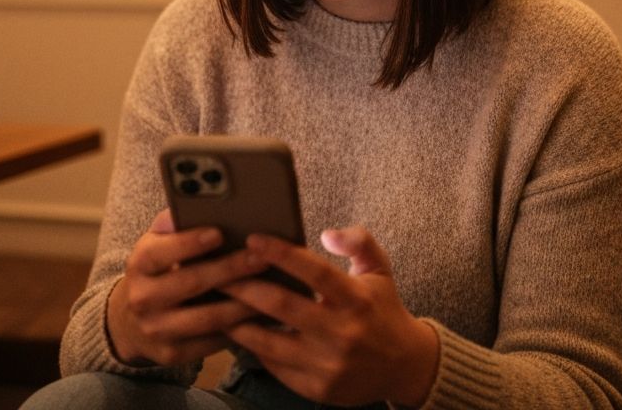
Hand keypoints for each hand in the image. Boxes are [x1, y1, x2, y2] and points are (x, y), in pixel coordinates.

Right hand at [106, 209, 268, 366]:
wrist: (129, 320)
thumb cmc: (158, 268)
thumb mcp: (157, 242)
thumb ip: (172, 223)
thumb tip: (192, 202)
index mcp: (140, 264)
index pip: (162, 252)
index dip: (190, 243)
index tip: (219, 232)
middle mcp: (143, 298)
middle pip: (191, 283)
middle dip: (230, 269)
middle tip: (261, 257)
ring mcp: (157, 330)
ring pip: (207, 318)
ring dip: (242, 303)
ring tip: (271, 287)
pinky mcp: (172, 354)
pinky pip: (211, 342)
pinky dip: (238, 328)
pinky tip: (261, 314)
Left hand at [223, 226, 439, 407]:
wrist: (404, 366)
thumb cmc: (383, 309)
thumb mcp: (379, 267)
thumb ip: (358, 240)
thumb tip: (327, 232)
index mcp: (356, 298)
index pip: (313, 271)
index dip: (281, 253)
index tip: (253, 239)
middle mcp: (341, 332)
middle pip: (282, 305)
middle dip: (245, 286)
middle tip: (220, 271)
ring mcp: (327, 365)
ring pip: (270, 341)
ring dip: (239, 322)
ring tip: (217, 304)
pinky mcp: (317, 389)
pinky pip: (275, 366)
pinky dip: (254, 348)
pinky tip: (238, 332)